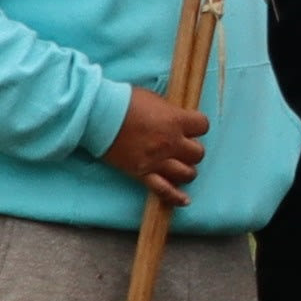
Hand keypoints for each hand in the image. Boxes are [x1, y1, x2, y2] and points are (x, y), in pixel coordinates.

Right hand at [106, 88, 206, 203]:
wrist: (96, 114)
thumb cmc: (124, 101)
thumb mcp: (154, 99)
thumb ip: (170, 112)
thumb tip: (177, 118)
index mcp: (175, 121)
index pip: (203, 126)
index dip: (197, 126)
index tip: (190, 126)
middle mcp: (170, 142)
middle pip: (198, 153)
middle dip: (192, 150)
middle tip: (181, 146)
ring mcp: (157, 160)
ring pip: (187, 173)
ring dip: (186, 170)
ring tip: (179, 166)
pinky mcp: (142, 172)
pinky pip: (164, 190)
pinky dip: (176, 197)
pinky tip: (184, 200)